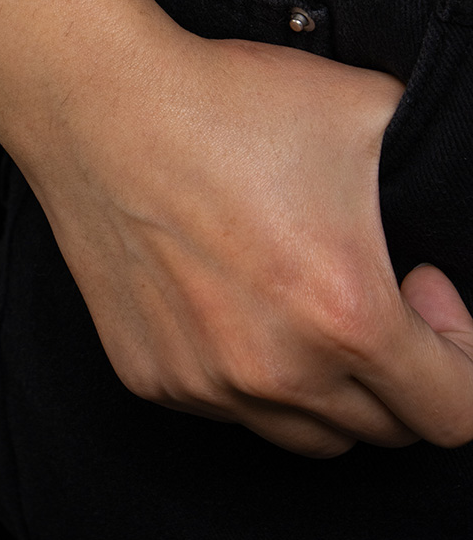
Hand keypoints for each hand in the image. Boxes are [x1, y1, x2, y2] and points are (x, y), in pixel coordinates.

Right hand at [19, 22, 472, 456]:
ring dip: (329, 389)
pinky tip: (232, 304)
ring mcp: (204, 384)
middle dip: (399, 372)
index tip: (423, 290)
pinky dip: (249, 376)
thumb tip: (464, 185)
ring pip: (305, 434)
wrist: (102, 107)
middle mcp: (273, 371)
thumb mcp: (371, 112)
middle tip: (364, 287)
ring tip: (302, 307)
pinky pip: (228, 408)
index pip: (455, 414)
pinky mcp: (151, 378)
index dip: (463, 357)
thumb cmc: (227, 105)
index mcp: (346, 317)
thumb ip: (440, 170)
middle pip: (384, 431)